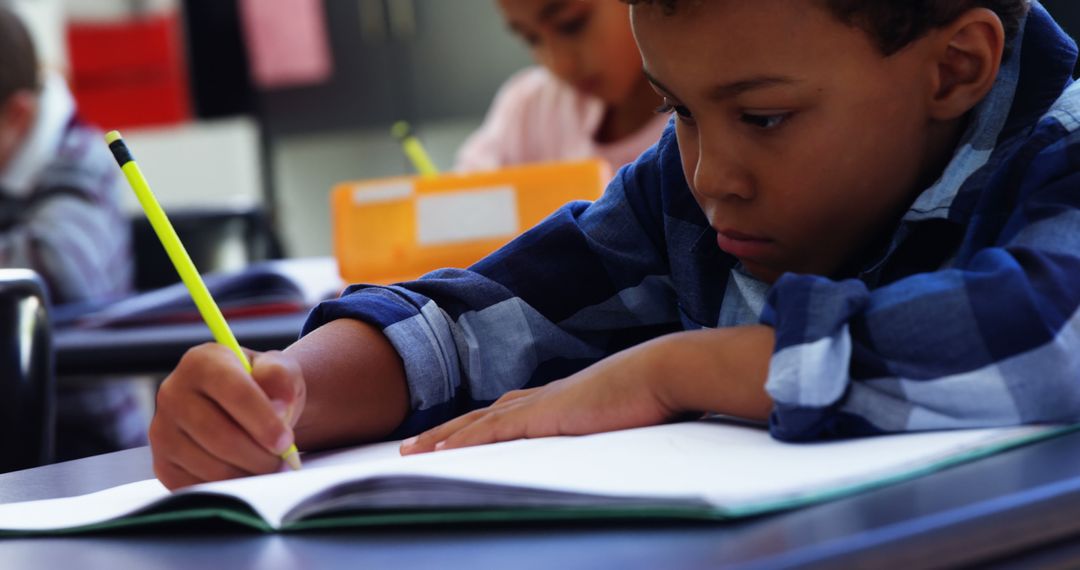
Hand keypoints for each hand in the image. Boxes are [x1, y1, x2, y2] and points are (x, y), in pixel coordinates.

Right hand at [149, 343, 305, 489]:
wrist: (245, 408)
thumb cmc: (264, 388)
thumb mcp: (280, 371)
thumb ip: (281, 377)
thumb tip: (280, 404)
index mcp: (202, 362)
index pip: (235, 393)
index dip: (263, 422)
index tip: (285, 442)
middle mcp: (172, 393)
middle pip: (221, 436)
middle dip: (260, 456)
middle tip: (284, 463)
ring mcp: (162, 431)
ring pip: (211, 467)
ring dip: (249, 474)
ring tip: (270, 468)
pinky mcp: (162, 464)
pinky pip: (198, 487)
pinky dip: (230, 488)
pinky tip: (247, 474)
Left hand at [398, 325, 774, 454]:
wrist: (664, 372)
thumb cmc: (654, 392)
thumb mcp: (622, 412)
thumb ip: (606, 421)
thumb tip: (609, 430)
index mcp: (559, 397)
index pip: (506, 412)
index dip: (476, 426)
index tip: (454, 436)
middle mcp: (542, 397)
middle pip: (481, 416)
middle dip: (446, 432)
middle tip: (413, 446)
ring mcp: (541, 405)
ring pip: (477, 423)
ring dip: (443, 437)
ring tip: (412, 451)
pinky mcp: (544, 417)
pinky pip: (493, 432)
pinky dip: (465, 441)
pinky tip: (441, 453)